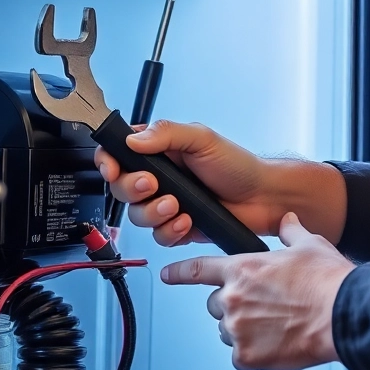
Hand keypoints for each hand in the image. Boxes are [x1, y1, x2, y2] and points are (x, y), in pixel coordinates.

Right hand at [96, 120, 280, 245]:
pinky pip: (158, 236)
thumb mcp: (202, 139)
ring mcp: (167, 204)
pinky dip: (170, 231)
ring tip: (177, 205)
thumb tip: (134, 139)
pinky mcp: (177, 227)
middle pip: (121, 188)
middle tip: (153, 185)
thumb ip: (166, 133)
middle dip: (132, 189)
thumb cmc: (237, 165)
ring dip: (153, 213)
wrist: (262, 198)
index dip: (108, 162)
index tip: (112, 169)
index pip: (118, 153)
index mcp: (160, 150)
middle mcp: (160, 177)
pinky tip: (187, 221)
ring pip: (137, 216)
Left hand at [161, 213, 354, 369]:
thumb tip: (288, 221)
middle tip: (262, 307)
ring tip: (274, 325)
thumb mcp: (309, 244)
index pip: (198, 269)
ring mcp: (237, 328)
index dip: (179, 272)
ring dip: (244, 329)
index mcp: (243, 268)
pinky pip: (240, 356)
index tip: (167, 275)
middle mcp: (233, 298)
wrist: (343, 313)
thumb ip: (291, 232)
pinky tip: (275, 343)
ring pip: (227, 331)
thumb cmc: (328, 281)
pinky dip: (254, 353)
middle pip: (216, 304)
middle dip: (233, 305)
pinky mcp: (247, 355)